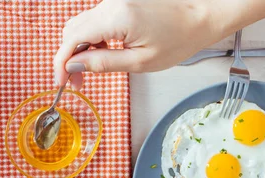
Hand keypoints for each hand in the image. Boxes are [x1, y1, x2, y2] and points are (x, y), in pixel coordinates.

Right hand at [54, 0, 264, 89]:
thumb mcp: (140, 62)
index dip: (61, 64)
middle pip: (72, 31)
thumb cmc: (179, 39)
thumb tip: (73, 67)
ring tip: (93, 70)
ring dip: (81, 49)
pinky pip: (95, 20)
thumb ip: (102, 64)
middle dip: (69, 58)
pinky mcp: (119, 2)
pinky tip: (104, 54)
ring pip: (81, 25)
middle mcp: (110, 4)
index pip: (72, 40)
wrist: (203, 16)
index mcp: (115, 18)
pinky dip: (92, 39)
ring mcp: (114, 1)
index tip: (61, 83)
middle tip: (78, 82)